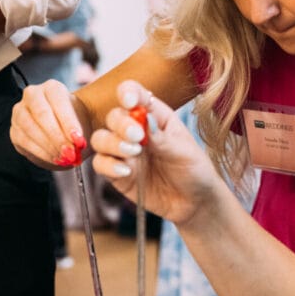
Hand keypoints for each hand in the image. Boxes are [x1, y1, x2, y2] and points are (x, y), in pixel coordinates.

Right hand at [10, 79, 87, 168]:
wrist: (64, 128)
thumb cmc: (75, 121)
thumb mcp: (82, 121)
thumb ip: (80, 130)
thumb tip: (78, 145)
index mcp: (52, 87)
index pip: (58, 102)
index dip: (69, 123)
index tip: (79, 141)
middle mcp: (32, 95)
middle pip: (42, 114)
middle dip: (58, 137)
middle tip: (71, 153)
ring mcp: (20, 112)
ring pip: (31, 128)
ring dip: (49, 147)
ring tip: (65, 158)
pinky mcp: (14, 130)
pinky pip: (25, 141)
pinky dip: (42, 153)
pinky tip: (55, 159)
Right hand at [91, 80, 225, 226]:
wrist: (194, 202)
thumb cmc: (194, 170)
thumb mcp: (184, 152)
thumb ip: (162, 137)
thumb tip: (144, 118)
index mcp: (154, 116)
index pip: (134, 94)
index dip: (127, 92)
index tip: (129, 101)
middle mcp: (135, 130)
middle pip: (113, 117)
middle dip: (121, 124)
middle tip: (136, 136)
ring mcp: (124, 152)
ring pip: (101, 139)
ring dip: (112, 143)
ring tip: (133, 153)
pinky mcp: (117, 173)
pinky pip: (100, 164)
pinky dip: (108, 166)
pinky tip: (126, 172)